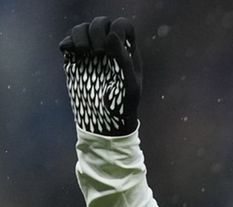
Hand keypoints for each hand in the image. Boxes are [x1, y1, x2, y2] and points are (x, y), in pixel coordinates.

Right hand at [60, 16, 143, 135]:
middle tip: (97, 52)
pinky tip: (70, 53)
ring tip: (84, 51)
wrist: (106, 122)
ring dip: (80, 34)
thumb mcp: (128, 83)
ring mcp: (91, 54)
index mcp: (127, 51)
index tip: (112, 46)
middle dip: (96, 30)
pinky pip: (68, 42)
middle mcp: (109, 49)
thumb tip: (111, 34)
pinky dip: (67, 42)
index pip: (122, 25)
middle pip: (101, 22)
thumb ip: (122, 58)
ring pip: (82, 29)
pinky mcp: (75, 62)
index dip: (116, 28)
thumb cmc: (123, 105)